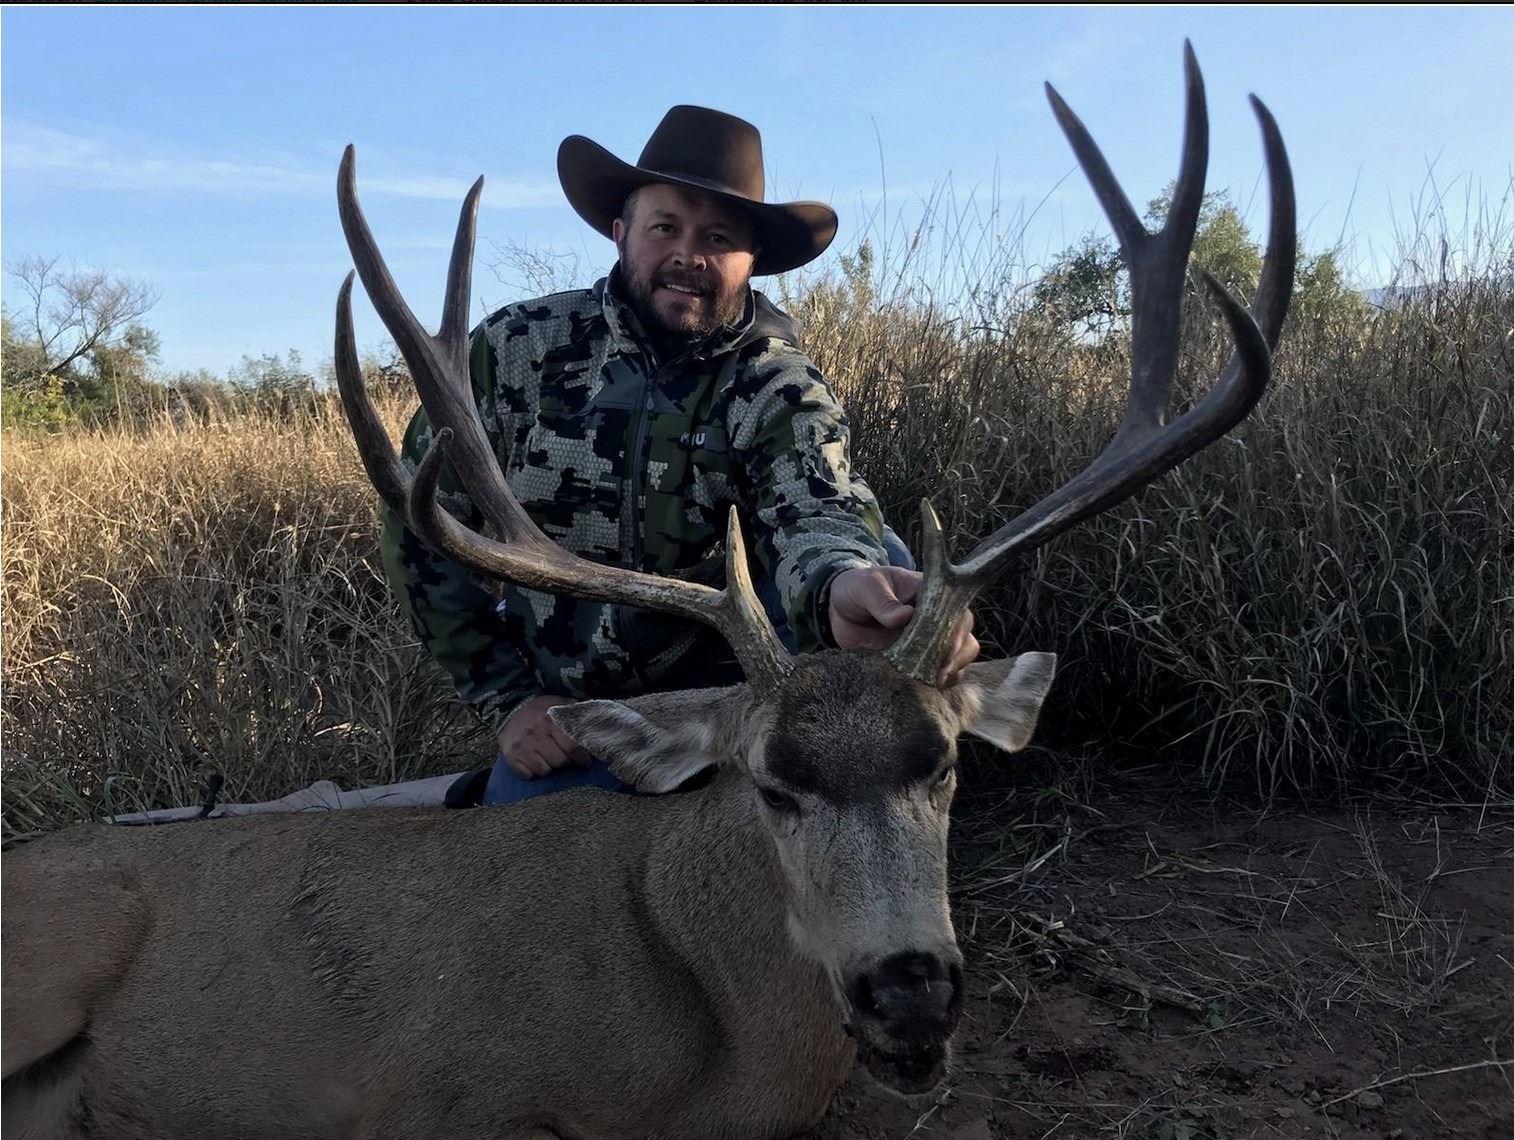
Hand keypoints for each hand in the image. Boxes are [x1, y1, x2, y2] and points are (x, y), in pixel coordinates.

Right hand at [497, 695, 591, 778]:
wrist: (509, 712)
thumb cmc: (539, 711)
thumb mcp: (556, 704)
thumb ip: (573, 711)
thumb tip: (593, 720)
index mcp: (549, 720)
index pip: (572, 746)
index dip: (582, 757)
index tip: (585, 761)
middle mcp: (534, 733)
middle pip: (559, 761)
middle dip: (566, 763)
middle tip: (566, 759)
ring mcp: (521, 746)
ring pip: (544, 770)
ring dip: (550, 768)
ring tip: (550, 760)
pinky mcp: (510, 757)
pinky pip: (528, 775)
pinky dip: (534, 772)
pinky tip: (536, 763)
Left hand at [827, 566, 978, 687]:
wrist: (839, 610)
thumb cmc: (858, 589)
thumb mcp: (866, 588)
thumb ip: (883, 601)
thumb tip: (905, 616)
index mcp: (932, 597)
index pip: (957, 614)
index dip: (956, 633)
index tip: (944, 650)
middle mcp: (938, 621)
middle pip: (965, 641)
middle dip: (956, 659)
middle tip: (938, 673)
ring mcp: (930, 644)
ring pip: (957, 662)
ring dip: (949, 674)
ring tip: (931, 682)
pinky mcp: (918, 663)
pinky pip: (937, 678)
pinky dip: (935, 686)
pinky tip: (921, 689)